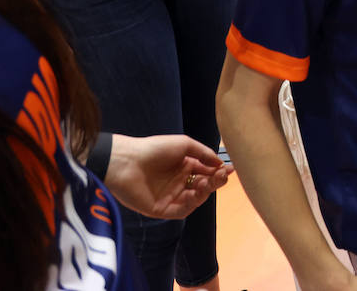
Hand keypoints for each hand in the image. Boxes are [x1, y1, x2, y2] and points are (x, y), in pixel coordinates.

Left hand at [104, 134, 233, 218]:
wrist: (127, 161)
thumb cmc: (154, 149)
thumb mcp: (185, 145)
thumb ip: (204, 154)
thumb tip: (222, 163)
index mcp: (184, 167)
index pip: (206, 172)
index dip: (218, 171)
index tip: (230, 169)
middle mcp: (178, 183)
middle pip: (203, 186)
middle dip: (214, 181)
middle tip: (222, 176)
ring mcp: (170, 197)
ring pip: (194, 199)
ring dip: (205, 192)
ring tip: (209, 182)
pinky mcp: (160, 209)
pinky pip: (181, 210)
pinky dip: (191, 204)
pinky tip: (197, 194)